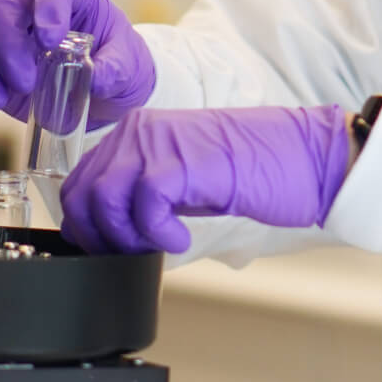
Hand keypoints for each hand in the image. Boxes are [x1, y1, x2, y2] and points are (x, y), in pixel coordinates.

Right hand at [0, 0, 155, 124]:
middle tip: (25, 83)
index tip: (51, 41)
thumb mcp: (129, 66)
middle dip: (6, 47)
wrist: (100, 90)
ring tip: (0, 101)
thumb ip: (115, 69)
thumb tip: (98, 80)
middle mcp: (28, 1)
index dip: (48, 5)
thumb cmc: (115, 63)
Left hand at [59, 104, 349, 253]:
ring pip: (105, 200)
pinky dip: (158, 235)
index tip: (112, 249)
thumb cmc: (253, 167)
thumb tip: (106, 232)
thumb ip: (142, 190)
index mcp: (138, 131)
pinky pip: (145, 206)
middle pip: (83, 195)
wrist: (304, 154)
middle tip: (137, 252)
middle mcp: (141, 129)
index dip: (85, 227)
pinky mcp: (184, 162)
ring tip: (161, 244)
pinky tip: (182, 239)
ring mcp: (160, 143)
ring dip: (128, 238)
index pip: (77, 183)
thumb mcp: (184, 175)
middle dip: (103, 238)